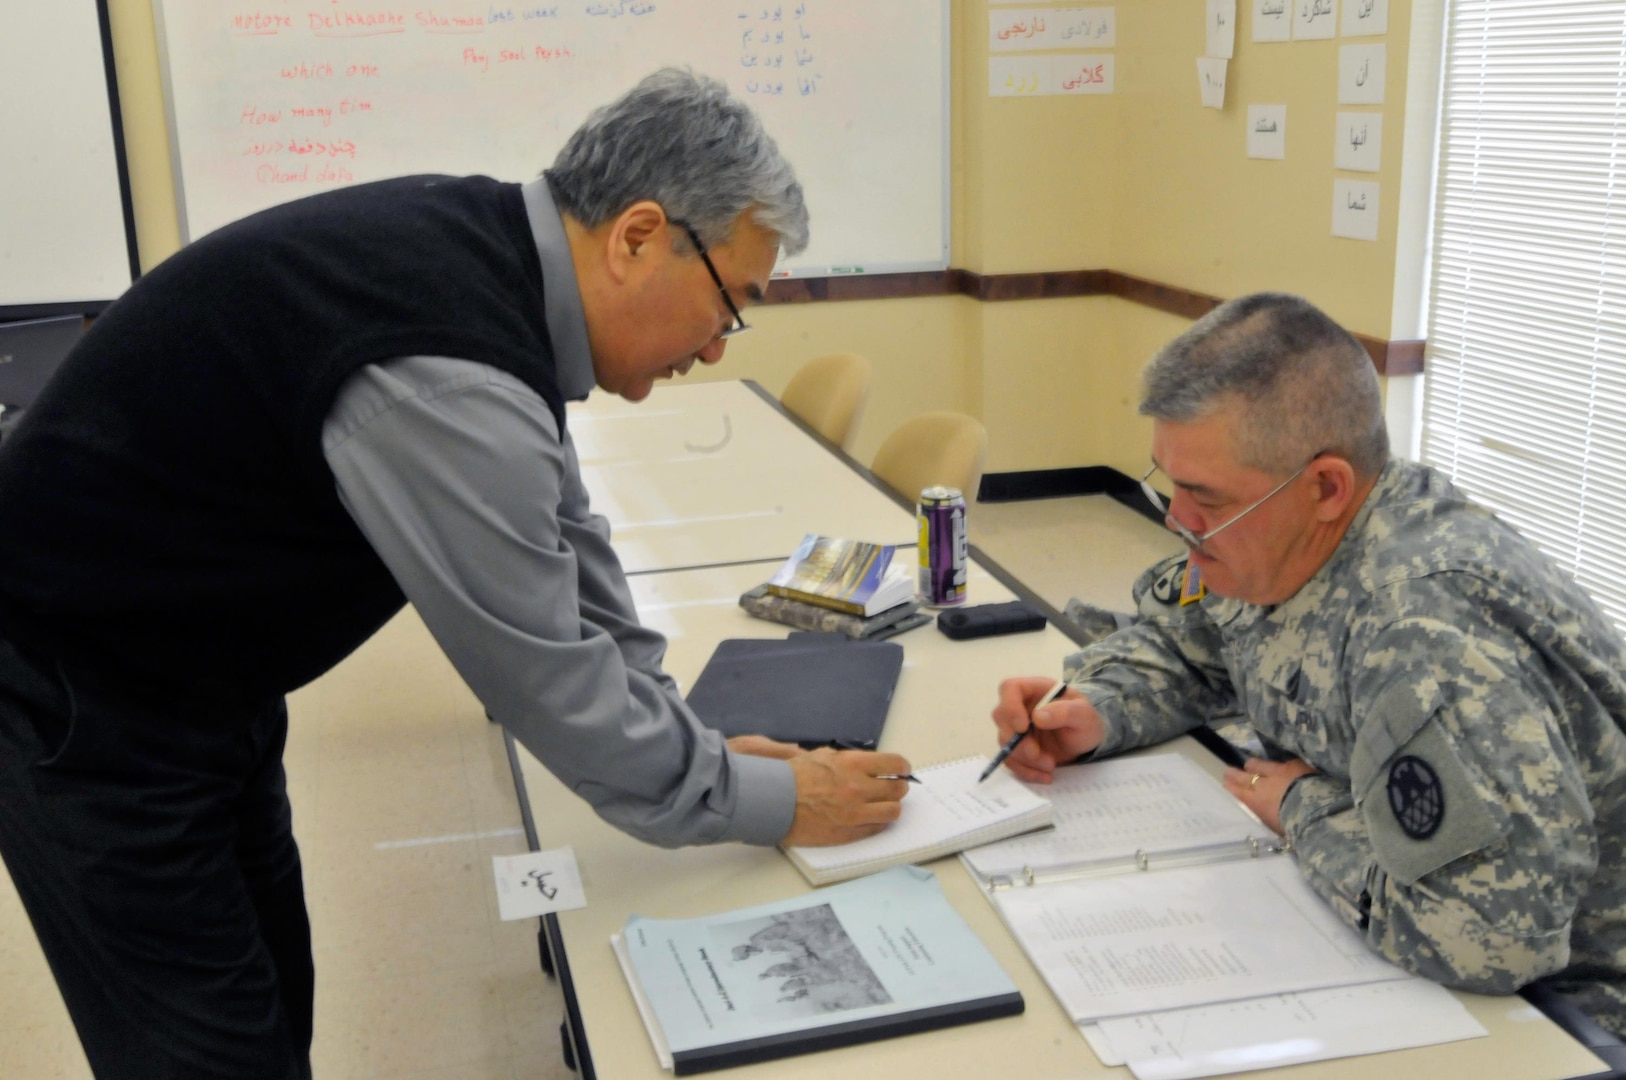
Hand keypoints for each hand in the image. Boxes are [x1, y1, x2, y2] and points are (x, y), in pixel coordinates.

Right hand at [730, 736, 912, 845]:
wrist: (773, 802)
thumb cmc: (794, 776)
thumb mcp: (823, 755)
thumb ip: (850, 760)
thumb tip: (871, 765)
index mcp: (852, 764)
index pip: (895, 764)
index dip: (902, 768)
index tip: (901, 771)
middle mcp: (858, 788)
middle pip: (898, 789)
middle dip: (898, 787)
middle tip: (892, 787)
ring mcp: (855, 813)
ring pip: (893, 811)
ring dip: (890, 806)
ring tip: (882, 805)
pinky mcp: (848, 832)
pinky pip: (877, 828)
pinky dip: (877, 822)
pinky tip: (869, 817)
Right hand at [990, 675, 1103, 783]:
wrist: (1086, 741)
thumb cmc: (1085, 720)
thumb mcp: (1084, 714)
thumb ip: (1065, 712)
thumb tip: (1037, 717)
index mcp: (1034, 689)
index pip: (1010, 688)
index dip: (1010, 706)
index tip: (1023, 727)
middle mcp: (1020, 706)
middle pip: (1001, 718)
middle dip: (1018, 741)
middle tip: (1037, 754)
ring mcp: (1015, 728)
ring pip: (1004, 742)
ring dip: (1025, 759)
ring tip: (1050, 765)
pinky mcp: (1017, 748)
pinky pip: (1011, 760)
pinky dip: (1026, 771)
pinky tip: (1045, 776)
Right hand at [1222, 757, 1316, 833]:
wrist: (1315, 809)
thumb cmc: (1293, 825)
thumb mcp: (1274, 826)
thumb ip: (1266, 816)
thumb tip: (1264, 815)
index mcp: (1256, 802)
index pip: (1238, 792)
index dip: (1231, 787)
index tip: (1226, 783)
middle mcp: (1262, 784)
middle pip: (1243, 776)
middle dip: (1235, 774)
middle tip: (1228, 771)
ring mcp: (1277, 772)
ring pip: (1259, 765)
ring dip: (1254, 765)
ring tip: (1250, 765)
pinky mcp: (1293, 765)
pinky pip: (1282, 763)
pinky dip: (1280, 766)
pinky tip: (1282, 766)